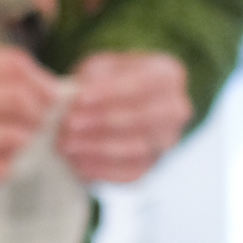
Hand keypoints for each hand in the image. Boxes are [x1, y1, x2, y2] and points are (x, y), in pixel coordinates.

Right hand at [0, 46, 59, 196]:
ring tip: (24, 143)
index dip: (42, 80)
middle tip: (46, 122)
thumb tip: (34, 80)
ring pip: (12, 139)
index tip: (53, 93)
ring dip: (26, 142)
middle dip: (41, 114)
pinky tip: (3, 162)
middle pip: (20, 103)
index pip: (14, 66)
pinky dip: (7, 167)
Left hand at [57, 52, 191, 183]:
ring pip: (136, 149)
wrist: (115, 108)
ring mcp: (167, 142)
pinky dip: (101, 170)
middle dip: (102, 122)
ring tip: (67, 144)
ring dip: (97, 148)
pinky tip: (77, 163)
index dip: (110, 93)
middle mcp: (176, 110)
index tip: (81, 98)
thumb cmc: (106, 81)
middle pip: (142, 119)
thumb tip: (77, 98)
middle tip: (70, 123)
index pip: (142, 84)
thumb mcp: (100, 68)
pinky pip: (130, 174)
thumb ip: (92, 79)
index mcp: (168, 75)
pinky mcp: (151, 168)